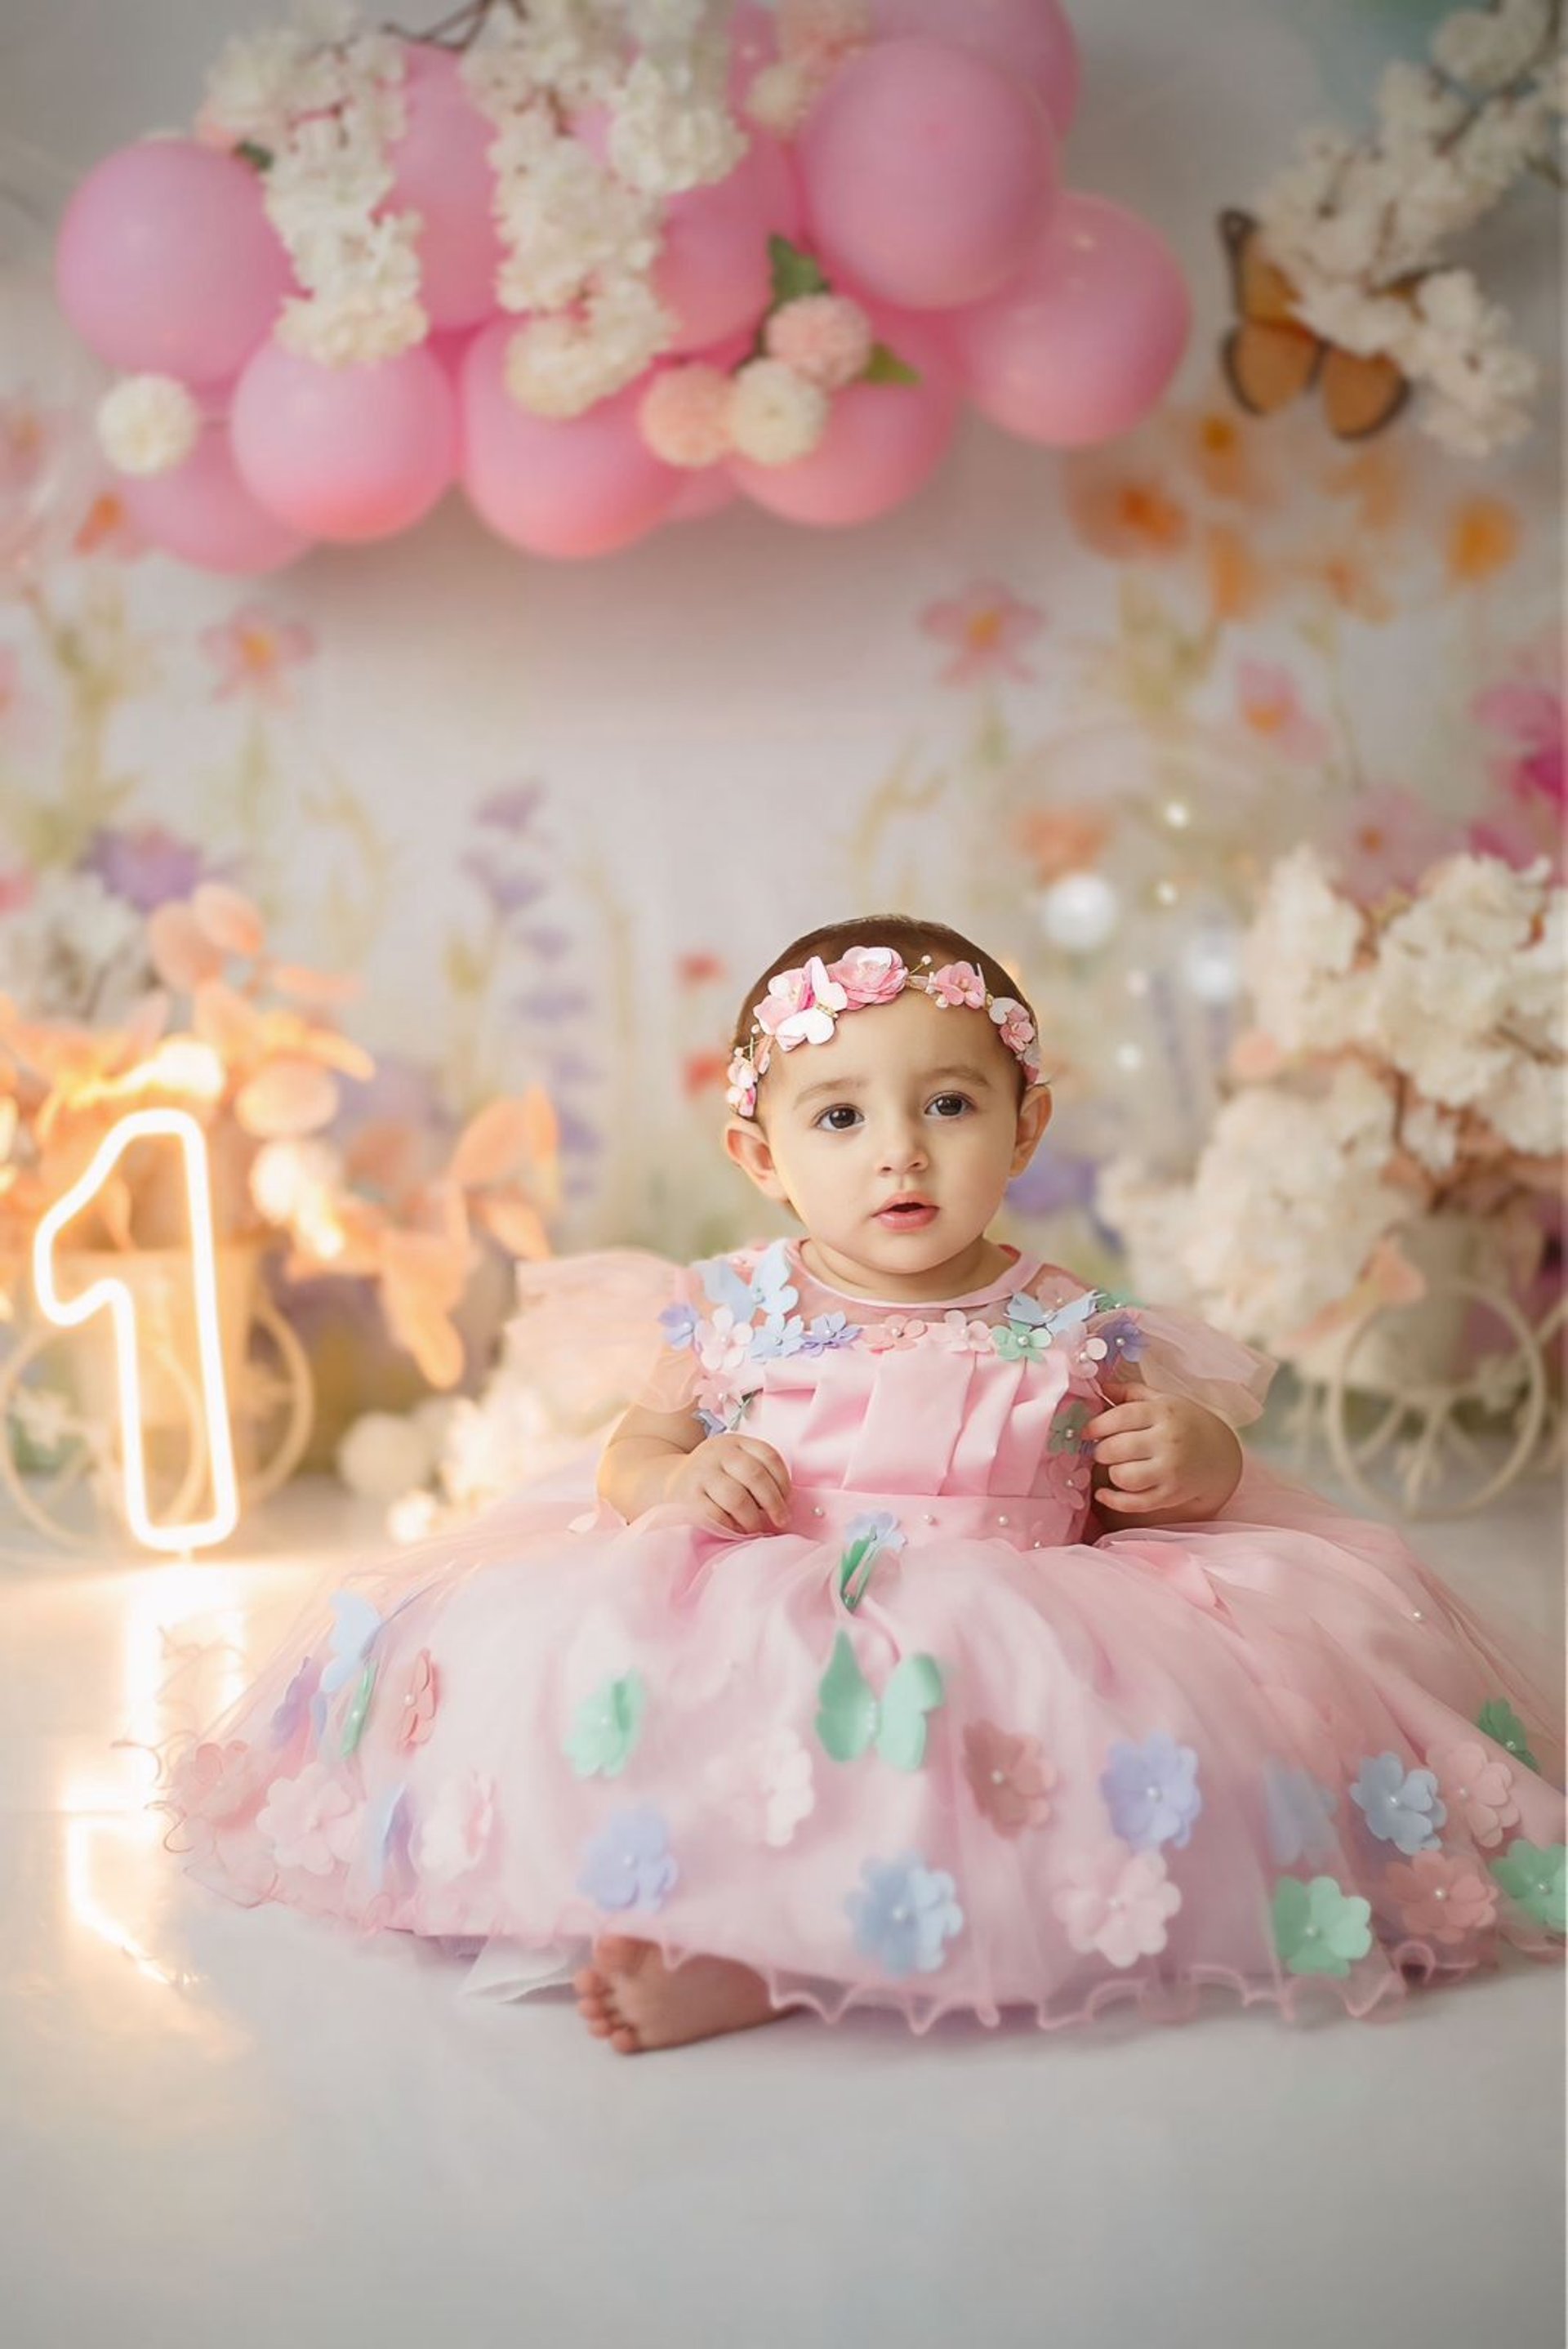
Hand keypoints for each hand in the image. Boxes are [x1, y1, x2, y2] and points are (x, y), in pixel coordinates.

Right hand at [666, 1433, 791, 1536]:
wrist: (672, 1481)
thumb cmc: (715, 1478)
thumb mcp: (735, 1463)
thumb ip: (758, 1473)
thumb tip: (784, 1504)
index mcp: (736, 1442)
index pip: (769, 1456)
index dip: (783, 1480)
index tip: (787, 1499)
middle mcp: (718, 1453)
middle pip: (755, 1475)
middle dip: (773, 1503)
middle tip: (781, 1520)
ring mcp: (701, 1473)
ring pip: (736, 1498)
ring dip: (752, 1518)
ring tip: (756, 1528)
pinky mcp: (688, 1497)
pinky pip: (716, 1515)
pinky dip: (731, 1526)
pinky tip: (735, 1529)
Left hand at [1083, 1376, 1241, 1520]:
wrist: (1220, 1454)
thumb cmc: (1184, 1423)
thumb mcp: (1162, 1400)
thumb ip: (1129, 1392)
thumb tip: (1097, 1387)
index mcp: (1163, 1412)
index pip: (1120, 1417)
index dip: (1096, 1425)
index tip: (1087, 1431)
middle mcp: (1168, 1441)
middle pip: (1116, 1449)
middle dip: (1101, 1451)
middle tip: (1103, 1450)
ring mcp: (1170, 1470)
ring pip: (1123, 1477)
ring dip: (1110, 1473)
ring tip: (1115, 1466)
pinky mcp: (1171, 1495)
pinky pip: (1134, 1503)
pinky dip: (1113, 1500)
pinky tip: (1104, 1493)